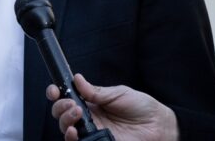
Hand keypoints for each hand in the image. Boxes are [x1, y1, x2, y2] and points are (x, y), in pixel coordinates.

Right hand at [46, 74, 178, 140]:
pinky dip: (72, 138)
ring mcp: (93, 134)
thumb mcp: (118, 93)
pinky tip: (75, 131)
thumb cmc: (142, 108)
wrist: (159, 125)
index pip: (67, 99)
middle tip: (72, 104)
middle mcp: (89, 119)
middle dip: (60, 107)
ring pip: (66, 130)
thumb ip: (96, 91)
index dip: (56, 94)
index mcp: (91, 104)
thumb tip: (77, 79)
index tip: (54, 90)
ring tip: (76, 114)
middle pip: (61, 115)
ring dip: (64, 121)